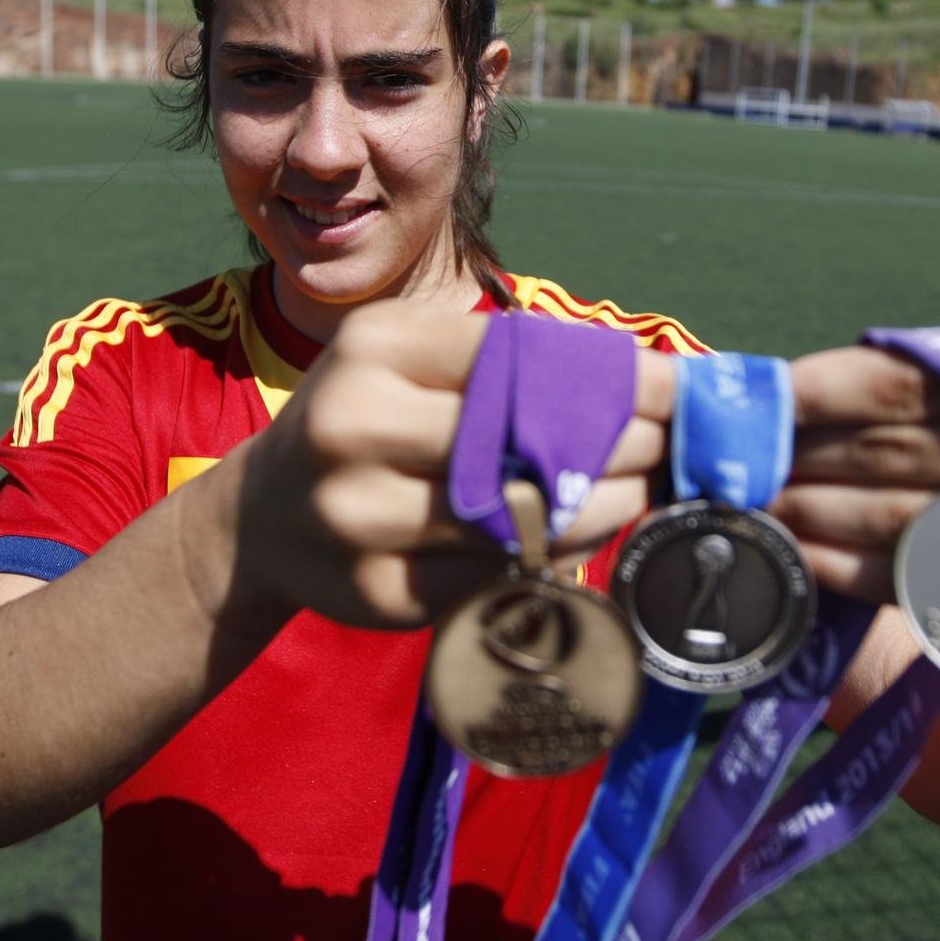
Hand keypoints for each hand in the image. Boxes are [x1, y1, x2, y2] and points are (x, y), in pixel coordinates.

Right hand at [199, 302, 676, 630]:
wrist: (263, 520)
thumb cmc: (366, 421)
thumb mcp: (409, 361)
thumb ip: (504, 361)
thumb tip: (643, 376)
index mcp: (374, 347)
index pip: (518, 354)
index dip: (610, 375)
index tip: (676, 386)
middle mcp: (353, 424)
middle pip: (522, 435)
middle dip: (618, 441)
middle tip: (669, 444)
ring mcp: (355, 515)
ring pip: (515, 515)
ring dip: (600, 506)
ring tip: (639, 491)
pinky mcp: (373, 593)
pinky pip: (490, 575)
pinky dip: (552, 556)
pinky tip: (583, 536)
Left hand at [775, 320, 939, 692]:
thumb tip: (876, 368)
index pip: (913, 378)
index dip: (819, 393)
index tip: (758, 401)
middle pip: (897, 452)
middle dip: (801, 457)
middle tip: (728, 465)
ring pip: (906, 524)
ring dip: (815, 519)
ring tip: (753, 514)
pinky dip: (867, 578)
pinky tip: (816, 567)